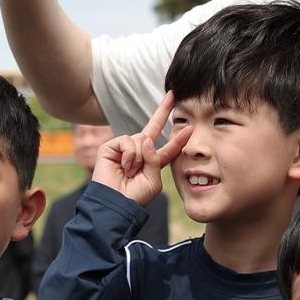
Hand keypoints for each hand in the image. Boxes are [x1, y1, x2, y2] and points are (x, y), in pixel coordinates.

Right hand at [91, 92, 191, 206]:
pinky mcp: (110, 147)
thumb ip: (156, 159)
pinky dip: (129, 154)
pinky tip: (124, 167)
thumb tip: (146, 139)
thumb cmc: (135, 196)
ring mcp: (124, 148)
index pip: (167, 144)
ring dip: (139, 157)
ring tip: (131, 172)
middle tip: (173, 94)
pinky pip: (128, 141)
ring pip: (141, 139)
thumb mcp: (154, 180)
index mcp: (152, 161)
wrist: (115, 204)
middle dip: (163, 111)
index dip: (177, 135)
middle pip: (152, 127)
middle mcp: (139, 151)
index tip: (188, 124)